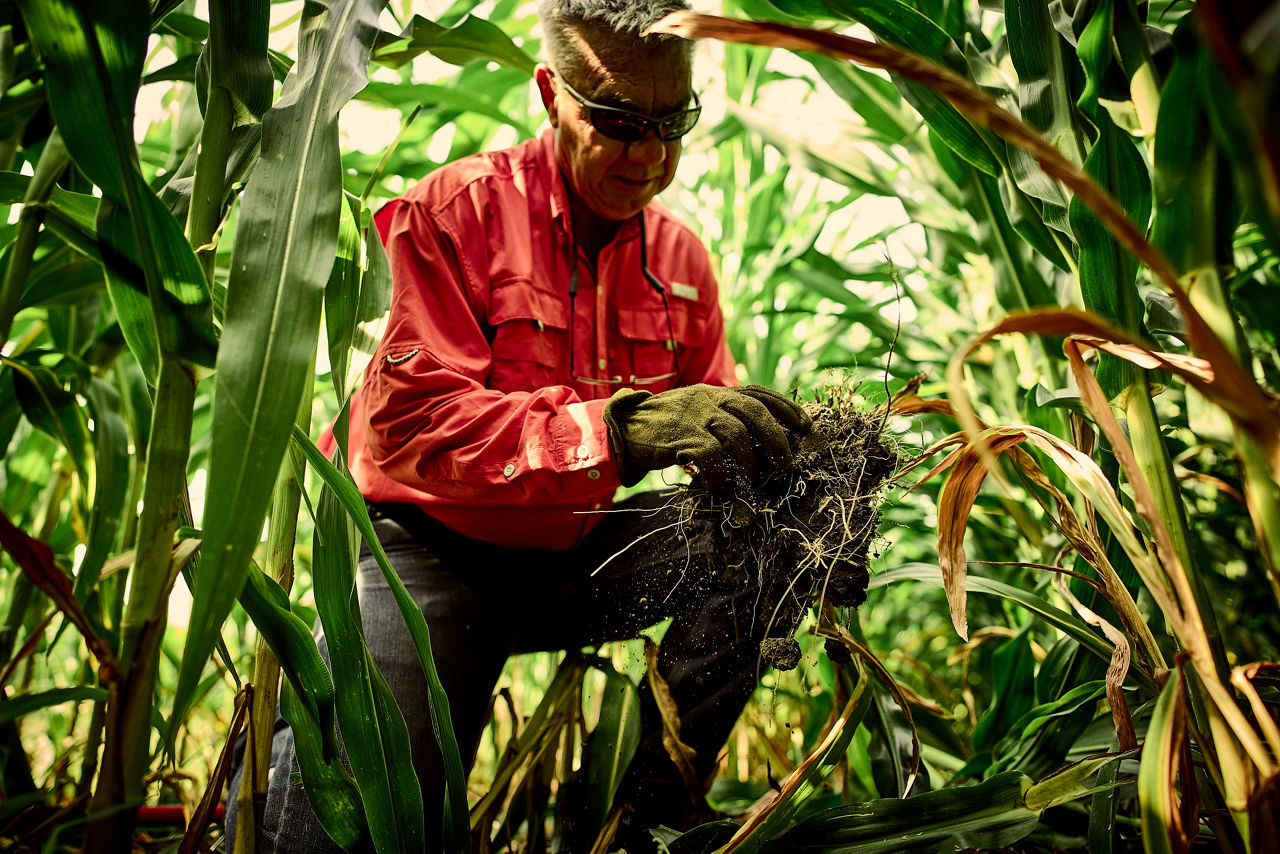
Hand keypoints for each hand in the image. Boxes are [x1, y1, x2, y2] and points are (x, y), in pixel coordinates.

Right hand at [602, 384, 810, 488]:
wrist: (622, 428)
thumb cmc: (663, 428)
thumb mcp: (695, 414)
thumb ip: (721, 420)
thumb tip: (756, 445)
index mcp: (716, 392)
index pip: (758, 393)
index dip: (786, 408)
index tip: (806, 426)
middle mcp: (709, 398)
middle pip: (755, 412)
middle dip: (777, 439)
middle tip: (786, 464)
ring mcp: (695, 415)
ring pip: (737, 434)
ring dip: (749, 463)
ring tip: (748, 482)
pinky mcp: (680, 436)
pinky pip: (710, 455)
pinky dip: (719, 474)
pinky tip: (715, 486)